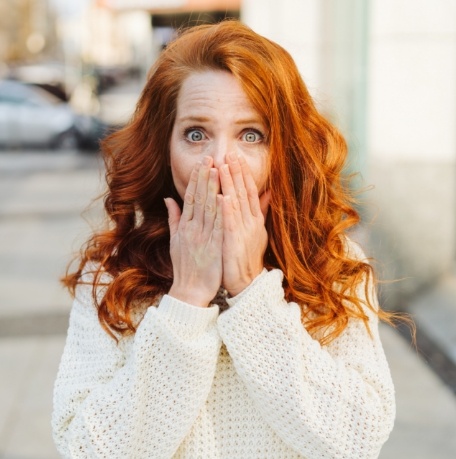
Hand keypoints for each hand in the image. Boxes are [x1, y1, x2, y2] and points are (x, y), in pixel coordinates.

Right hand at [165, 157, 222, 306]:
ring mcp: (202, 238)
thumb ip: (173, 218)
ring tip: (217, 170)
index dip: (195, 179)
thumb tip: (169, 199)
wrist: (189, 290)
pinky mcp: (213, 248)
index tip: (201, 163)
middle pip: (198, 198)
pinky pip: (217, 227)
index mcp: (183, 226)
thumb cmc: (185, 266)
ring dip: (212, 188)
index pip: (189, 197)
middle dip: (204, 177)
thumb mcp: (174, 241)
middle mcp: (191, 229)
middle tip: (209, 157)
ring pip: (207, 209)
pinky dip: (220, 212)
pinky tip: (223, 197)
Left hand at [220, 153, 270, 296]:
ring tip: (223, 167)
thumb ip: (260, 211)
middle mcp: (251, 222)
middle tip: (230, 153)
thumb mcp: (257, 232)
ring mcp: (244, 232)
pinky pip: (230, 224)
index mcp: (254, 219)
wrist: (247, 282)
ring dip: (230, 185)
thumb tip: (268, 192)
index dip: (243, 174)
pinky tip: (222, 197)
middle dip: (237, 172)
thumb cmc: (247, 257)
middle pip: (244, 193)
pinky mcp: (235, 243)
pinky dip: (227, 210)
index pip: (249, 191)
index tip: (237, 157)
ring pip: (237, 203)